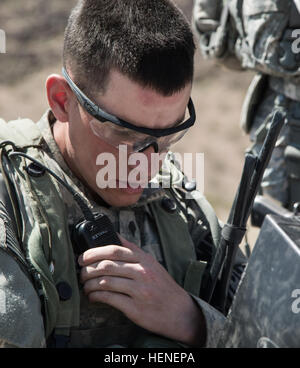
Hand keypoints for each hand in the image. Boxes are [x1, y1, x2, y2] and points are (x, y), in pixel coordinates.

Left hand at [78, 237, 205, 345]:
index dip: (94, 252)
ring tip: (85, 286)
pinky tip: (93, 297)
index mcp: (145, 259)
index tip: (83, 257)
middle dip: (88, 268)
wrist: (181, 312)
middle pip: (107, 265)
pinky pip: (110, 299)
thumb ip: (134, 251)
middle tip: (81, 272)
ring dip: (89, 284)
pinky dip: (97, 297)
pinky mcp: (135, 308)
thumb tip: (115, 237)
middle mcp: (142, 272)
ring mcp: (139, 290)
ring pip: (106, 282)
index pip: (115, 250)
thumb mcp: (153, 264)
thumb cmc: (164, 287)